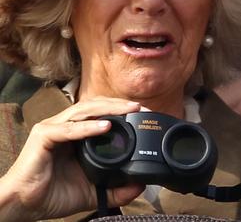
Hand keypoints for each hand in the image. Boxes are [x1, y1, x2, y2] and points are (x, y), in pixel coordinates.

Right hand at [0, 97, 143, 221]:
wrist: (24, 206)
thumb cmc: (53, 194)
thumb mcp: (92, 189)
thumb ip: (115, 187)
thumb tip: (140, 185)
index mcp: (77, 132)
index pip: (103, 113)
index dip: (123, 110)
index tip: (145, 114)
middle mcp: (65, 125)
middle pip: (96, 106)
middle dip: (120, 105)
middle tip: (141, 108)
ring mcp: (53, 128)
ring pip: (84, 110)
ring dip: (109, 108)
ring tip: (129, 110)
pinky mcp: (43, 136)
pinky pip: (68, 129)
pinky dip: (88, 127)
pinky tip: (106, 126)